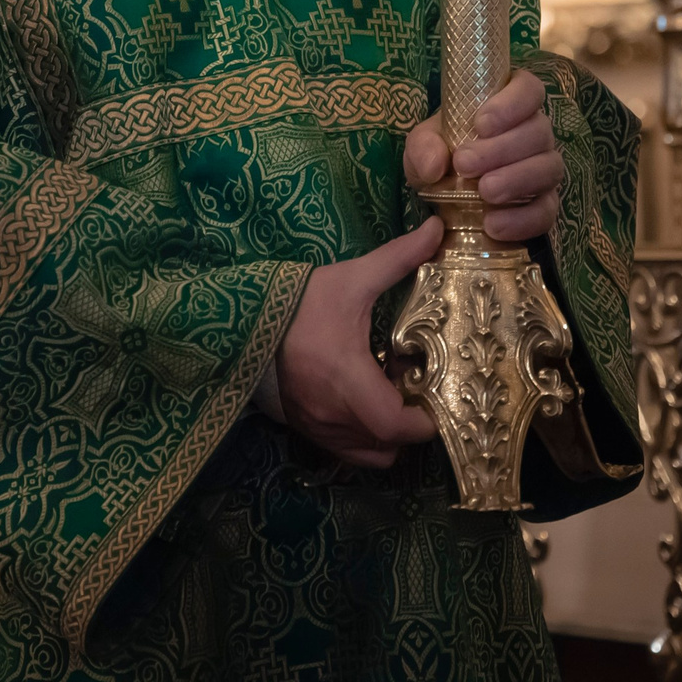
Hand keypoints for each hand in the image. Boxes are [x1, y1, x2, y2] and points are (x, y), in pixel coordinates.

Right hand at [272, 218, 443, 468]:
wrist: (242, 320)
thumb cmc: (301, 303)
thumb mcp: (351, 279)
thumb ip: (398, 258)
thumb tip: (438, 229)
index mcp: (348, 381)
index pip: (398, 426)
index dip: (426, 419)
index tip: (438, 392)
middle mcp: (333, 415)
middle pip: (390, 444)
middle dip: (411, 423)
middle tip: (418, 388)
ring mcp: (318, 428)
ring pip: (371, 452)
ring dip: (387, 431)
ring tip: (391, 393)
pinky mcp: (306, 429)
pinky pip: (348, 451)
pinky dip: (365, 437)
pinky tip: (365, 402)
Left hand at [403, 68, 562, 243]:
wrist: (445, 194)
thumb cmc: (441, 153)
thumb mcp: (423, 145)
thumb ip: (423, 146)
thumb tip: (434, 166)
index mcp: (510, 104)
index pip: (529, 89)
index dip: (512, 103)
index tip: (482, 123)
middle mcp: (535, 133)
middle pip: (539, 131)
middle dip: (502, 148)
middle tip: (465, 164)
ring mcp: (543, 169)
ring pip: (549, 168)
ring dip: (517, 180)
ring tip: (484, 192)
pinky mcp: (544, 205)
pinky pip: (546, 211)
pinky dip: (522, 219)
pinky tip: (494, 225)